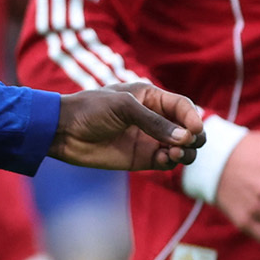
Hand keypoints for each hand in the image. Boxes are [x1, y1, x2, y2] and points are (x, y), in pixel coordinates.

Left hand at [50, 85, 205, 172]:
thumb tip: (184, 138)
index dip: (192, 117)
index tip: (195, 130)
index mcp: (151, 97)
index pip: (182, 106)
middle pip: (187, 128)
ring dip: (185, 151)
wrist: (64, 132)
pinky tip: (164, 159)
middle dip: (194, 136)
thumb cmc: (91, 109)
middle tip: (187, 143)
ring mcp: (149, 139)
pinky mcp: (142, 159)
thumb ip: (154, 122)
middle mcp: (154, 118)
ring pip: (181, 147)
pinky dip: (171, 161)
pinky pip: (166, 162)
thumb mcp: (123, 107)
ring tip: (175, 153)